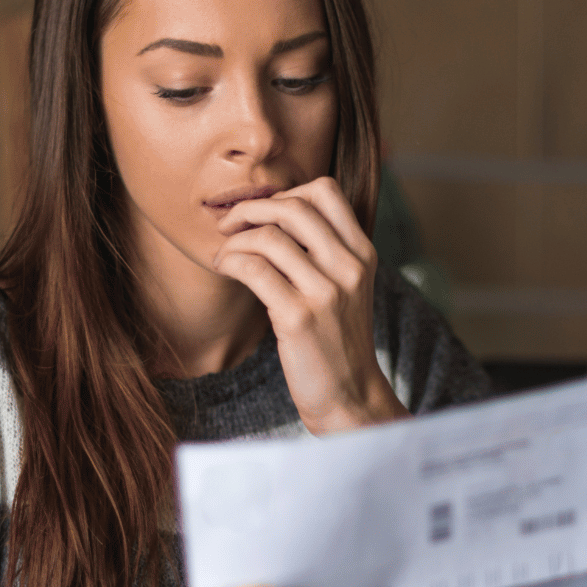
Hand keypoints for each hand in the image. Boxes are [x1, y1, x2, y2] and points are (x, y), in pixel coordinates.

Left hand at [214, 176, 407, 434]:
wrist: (350, 396)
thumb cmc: (336, 340)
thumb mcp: (346, 288)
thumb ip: (325, 251)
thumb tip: (275, 213)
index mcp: (362, 254)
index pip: (326, 191)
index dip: (286, 192)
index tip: (264, 214)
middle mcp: (349, 267)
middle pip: (293, 206)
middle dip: (250, 208)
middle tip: (229, 224)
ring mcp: (326, 292)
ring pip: (268, 237)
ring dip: (234, 240)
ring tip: (224, 255)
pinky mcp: (299, 318)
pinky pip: (253, 269)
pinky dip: (230, 261)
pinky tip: (224, 269)